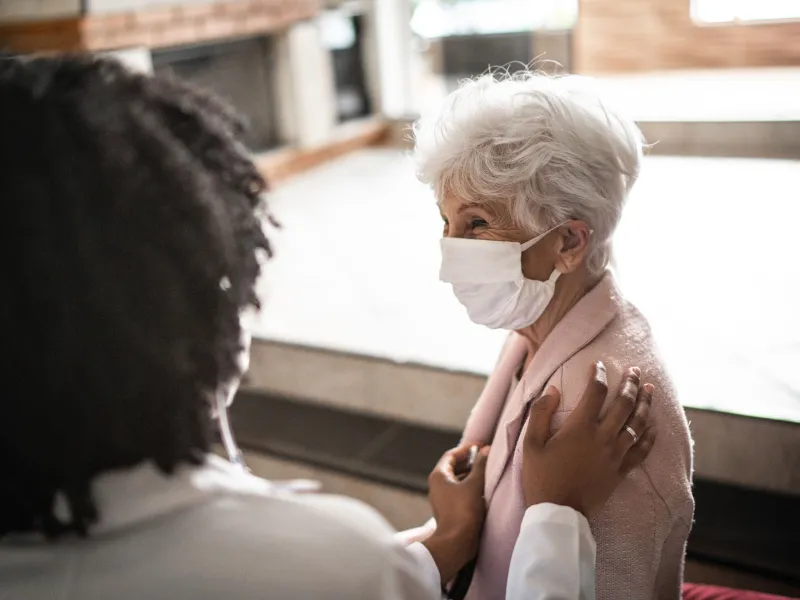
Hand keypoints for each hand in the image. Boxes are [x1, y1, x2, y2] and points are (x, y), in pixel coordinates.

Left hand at [422, 443, 488, 582]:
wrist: (456, 542)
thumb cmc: (463, 511)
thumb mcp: (474, 484)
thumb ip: (480, 466)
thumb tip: (486, 450)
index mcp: (439, 475)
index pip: (451, 455)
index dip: (467, 448)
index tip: (481, 445)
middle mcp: (437, 485)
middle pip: (454, 467)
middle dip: (471, 461)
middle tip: (487, 457)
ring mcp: (442, 498)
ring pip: (458, 480)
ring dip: (472, 475)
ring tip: (488, 472)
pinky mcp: (449, 509)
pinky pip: (460, 492)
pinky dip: (470, 487)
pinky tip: (484, 489)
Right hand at [522, 361, 655, 518]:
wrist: (559, 512)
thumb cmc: (541, 477)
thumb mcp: (531, 443)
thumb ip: (541, 413)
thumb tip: (554, 390)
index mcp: (580, 427)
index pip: (595, 392)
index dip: (598, 374)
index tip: (598, 364)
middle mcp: (602, 437)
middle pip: (623, 404)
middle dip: (630, 383)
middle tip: (635, 370)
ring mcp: (615, 455)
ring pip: (637, 424)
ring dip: (645, 404)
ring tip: (649, 389)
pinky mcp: (621, 471)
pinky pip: (642, 450)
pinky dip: (650, 435)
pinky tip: (653, 425)